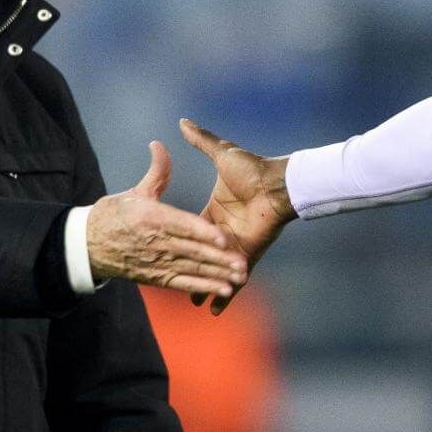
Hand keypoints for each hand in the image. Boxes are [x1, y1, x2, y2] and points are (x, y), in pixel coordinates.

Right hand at [86, 142, 247, 296]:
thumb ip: (156, 171)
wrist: (86, 245)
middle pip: (192, 251)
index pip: (183, 225)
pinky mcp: (156, 278)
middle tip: (240, 263)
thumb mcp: (135, 191)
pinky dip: (202, 287)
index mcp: (152, 217)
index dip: (204, 232)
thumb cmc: (112, 214)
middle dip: (219, 259)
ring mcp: (157, 262)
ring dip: (216, 275)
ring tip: (238, 278)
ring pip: (192, 269)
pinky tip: (223, 290)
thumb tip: (159, 144)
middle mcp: (156, 242)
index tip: (223, 237)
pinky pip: (182, 283)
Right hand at [179, 119, 294, 314]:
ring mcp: (232, 248)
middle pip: (196, 256)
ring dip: (202, 286)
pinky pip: (232, 281)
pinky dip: (224, 296)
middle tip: (165, 283)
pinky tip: (215, 310)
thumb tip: (183, 121)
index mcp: (211, 214)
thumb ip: (201, 140)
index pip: (188, 231)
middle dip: (185, 270)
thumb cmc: (251, 169)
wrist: (277, 185)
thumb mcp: (221, 154)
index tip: (155, 250)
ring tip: (189, 303)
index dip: (174, 242)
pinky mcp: (245, 257)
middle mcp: (220, 234)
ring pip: (212, 271)